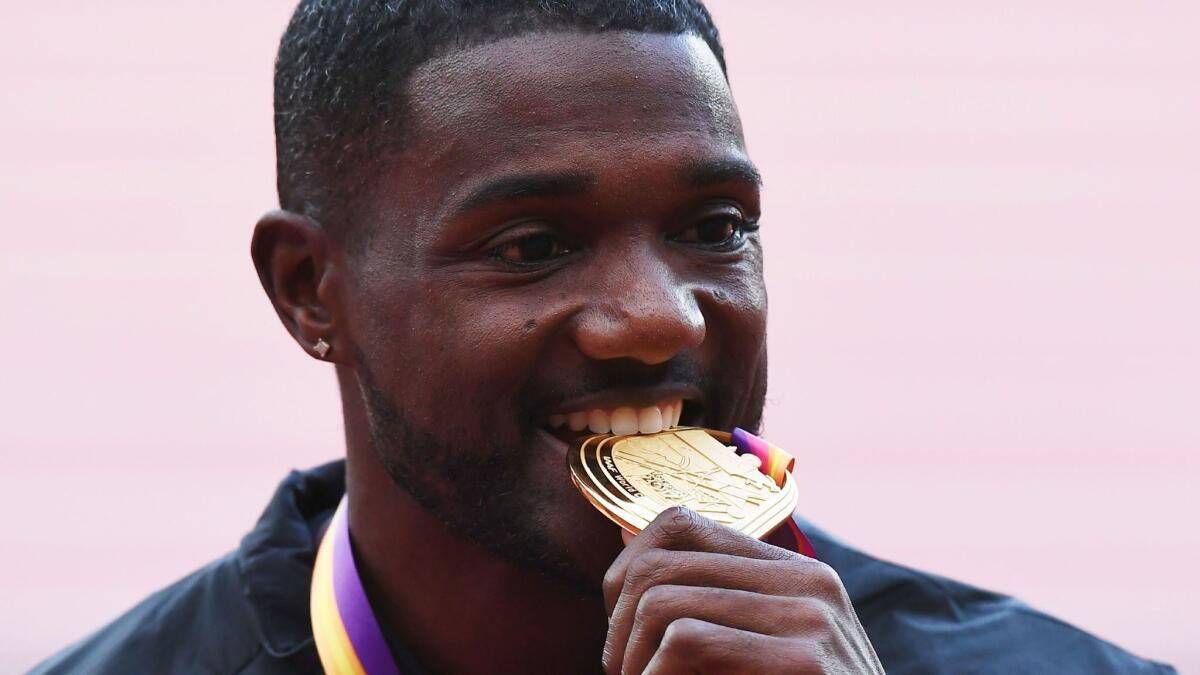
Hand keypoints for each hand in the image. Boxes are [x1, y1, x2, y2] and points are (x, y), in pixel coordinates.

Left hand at [602, 507, 884, 673]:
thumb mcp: (759, 648)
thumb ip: (709, 601)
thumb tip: (623, 537)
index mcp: (796, 573)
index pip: (680, 525)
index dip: (627, 570)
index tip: (620, 627)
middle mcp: (810, 581)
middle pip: (662, 565)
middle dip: (619, 625)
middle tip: (622, 671)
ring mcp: (812, 619)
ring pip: (664, 602)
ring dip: (631, 658)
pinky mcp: (805, 661)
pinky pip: (688, 641)